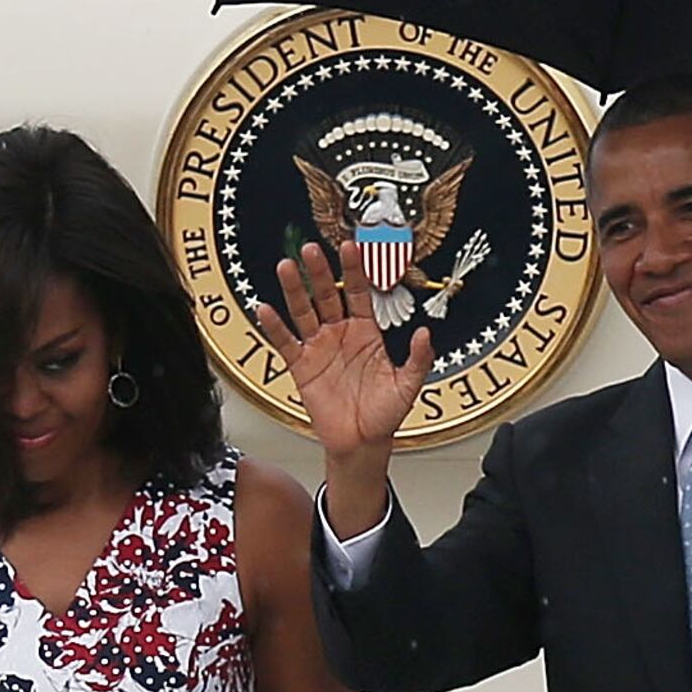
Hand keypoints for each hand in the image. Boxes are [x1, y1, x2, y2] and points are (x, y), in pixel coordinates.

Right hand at [256, 235, 430, 534]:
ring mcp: (319, 348)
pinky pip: (285, 342)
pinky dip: (275, 326)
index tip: (349, 247)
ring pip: (304, 311)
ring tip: (286, 266)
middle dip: (319, 272)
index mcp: (366, 332)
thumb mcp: (408, 385)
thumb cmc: (385, 415)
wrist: (362, 443)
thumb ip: (417, 359)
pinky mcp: (301, 367)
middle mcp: (340, 334)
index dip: (353, 270)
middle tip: (311, 249)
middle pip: (327, 295)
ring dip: (294, 289)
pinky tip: (266, 309)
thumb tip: (425, 333)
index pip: (358, 292)